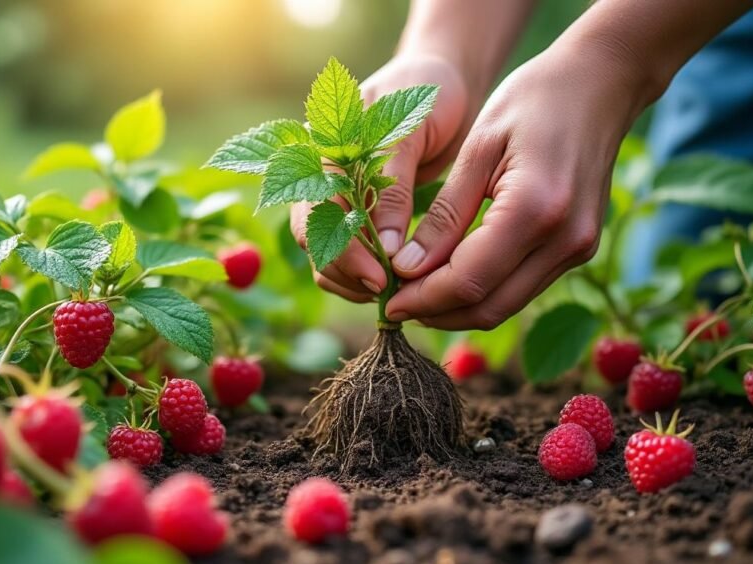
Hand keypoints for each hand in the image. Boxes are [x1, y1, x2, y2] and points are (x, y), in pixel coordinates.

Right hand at [290, 54, 471, 301]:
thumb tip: (386, 248)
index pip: (316, 212)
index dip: (343, 250)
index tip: (380, 274)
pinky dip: (359, 276)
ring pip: (322, 253)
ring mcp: (334, 196)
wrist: (442, 82)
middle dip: (345, 272)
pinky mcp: (354, 213)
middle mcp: (319, 176)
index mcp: (323, 150)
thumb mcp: (409, 129)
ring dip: (349, 280)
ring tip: (389, 292)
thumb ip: (394, 184)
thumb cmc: (425, 95)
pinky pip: (342, 254)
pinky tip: (388, 284)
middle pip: (311, 239)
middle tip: (386, 291)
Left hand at [385, 45, 646, 328]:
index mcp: (536, 209)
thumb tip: (406, 269)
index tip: (386, 301)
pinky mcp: (579, 249)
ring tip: (415, 292)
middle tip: (394, 303)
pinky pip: (522, 288)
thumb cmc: (534, 99)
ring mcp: (578, 249)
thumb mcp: (478, 148)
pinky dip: (482, 292)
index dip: (422, 298)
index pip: (468, 281)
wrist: (603, 82)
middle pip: (488, 307)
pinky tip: (450, 277)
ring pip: (506, 306)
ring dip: (457, 309)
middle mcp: (565, 240)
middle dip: (436, 312)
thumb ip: (444, 215)